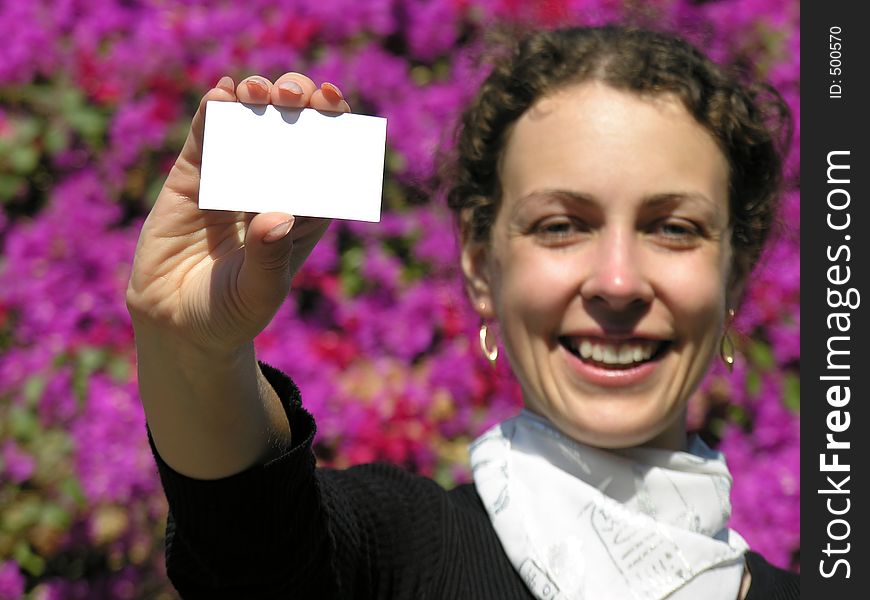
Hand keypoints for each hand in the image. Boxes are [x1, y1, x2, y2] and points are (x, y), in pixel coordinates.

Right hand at [127, 73, 351, 353]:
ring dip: (257, 97)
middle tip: (294, 94)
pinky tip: (221, 95)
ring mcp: (233, 178)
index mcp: (305, 211)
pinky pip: (205, 136)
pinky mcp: (193, 178)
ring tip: (257, 89)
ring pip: (251, 124)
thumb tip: (278, 216)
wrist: (177, 323)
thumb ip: (268, 256)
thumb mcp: (258, 290)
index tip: (334, 102)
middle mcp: (272, 187)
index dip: (334, 126)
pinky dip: (213, 112)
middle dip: (297, 102)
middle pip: (292, 130)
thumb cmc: (232, 312)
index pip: (328, 159)